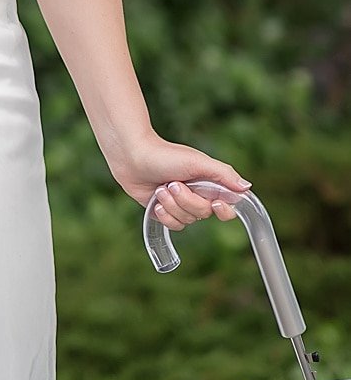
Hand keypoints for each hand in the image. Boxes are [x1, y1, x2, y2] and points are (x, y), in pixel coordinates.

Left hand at [107, 131, 250, 226]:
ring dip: (172, 205)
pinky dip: (164, 214)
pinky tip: (156, 200)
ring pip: (187, 221)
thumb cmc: (165, 154)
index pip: (228, 207)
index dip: (224, 210)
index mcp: (209, 183)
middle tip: (173, 184)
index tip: (215, 204)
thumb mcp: (198, 162)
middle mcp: (197, 195)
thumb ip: (223, 174)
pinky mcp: (165, 211)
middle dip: (186, 201)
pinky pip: (173, 225)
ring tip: (161, 188)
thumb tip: (247, 188)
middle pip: (203, 214)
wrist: (132, 156)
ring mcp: (180, 204)